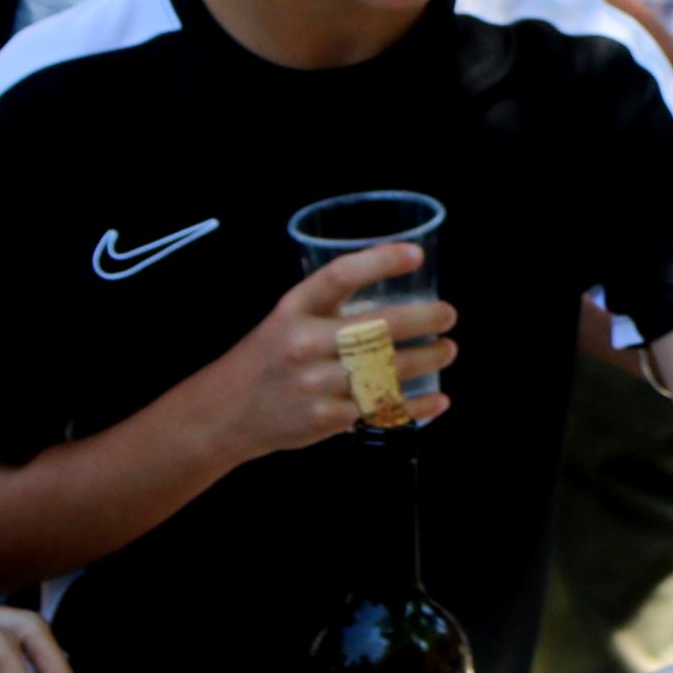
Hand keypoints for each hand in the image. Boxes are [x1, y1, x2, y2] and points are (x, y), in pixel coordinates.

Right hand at [194, 244, 457, 459]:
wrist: (225, 412)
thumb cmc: (269, 357)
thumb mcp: (286, 319)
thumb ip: (330, 307)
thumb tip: (397, 290)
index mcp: (294, 309)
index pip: (339, 276)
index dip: (380, 261)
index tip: (416, 254)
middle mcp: (304, 343)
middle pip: (378, 327)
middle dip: (425, 319)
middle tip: (447, 314)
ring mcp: (315, 383)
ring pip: (388, 369)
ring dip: (428, 359)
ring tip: (446, 350)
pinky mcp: (325, 418)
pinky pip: (382, 408)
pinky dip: (417, 404)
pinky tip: (438, 398)